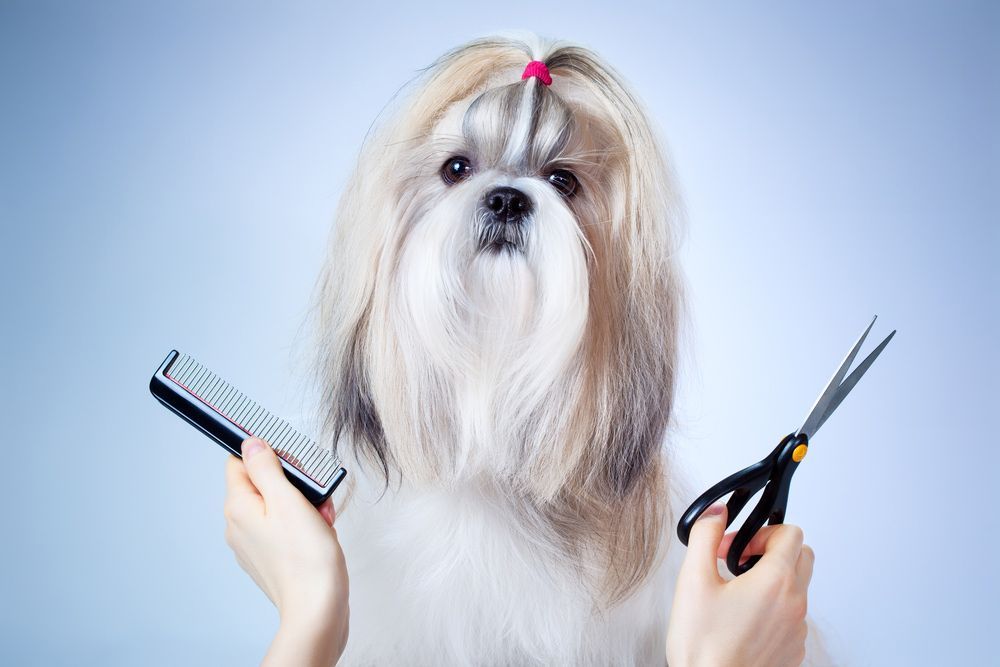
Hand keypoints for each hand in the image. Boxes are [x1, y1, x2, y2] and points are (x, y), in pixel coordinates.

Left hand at [224, 437, 348, 665]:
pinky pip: (286, 528)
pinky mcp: (272, 558)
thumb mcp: (287, 500)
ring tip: (320, 520)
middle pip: (263, 484)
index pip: (239, 462)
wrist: (318, 609)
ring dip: (303, 506)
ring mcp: (254, 544)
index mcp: (238, 508)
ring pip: (278, 506)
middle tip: (312, 498)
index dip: (267, 457)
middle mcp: (239, 526)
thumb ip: (266, 468)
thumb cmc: (306, 559)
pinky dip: (304, 526)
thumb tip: (251, 444)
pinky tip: (320, 534)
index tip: (291, 465)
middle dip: (293, 485)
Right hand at [666, 503, 813, 666]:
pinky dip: (773, 609)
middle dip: (772, 551)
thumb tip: (716, 513)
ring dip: (772, 581)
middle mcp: (795, 604)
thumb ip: (705, 536)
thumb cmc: (703, 646)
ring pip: (797, 588)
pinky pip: (792, 617)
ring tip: (736, 595)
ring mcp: (797, 630)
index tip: (737, 547)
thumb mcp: (692, 580)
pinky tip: (742, 620)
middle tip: (740, 563)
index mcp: (774, 581)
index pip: (791, 533)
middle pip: (802, 557)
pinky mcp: (793, 650)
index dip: (761, 532)